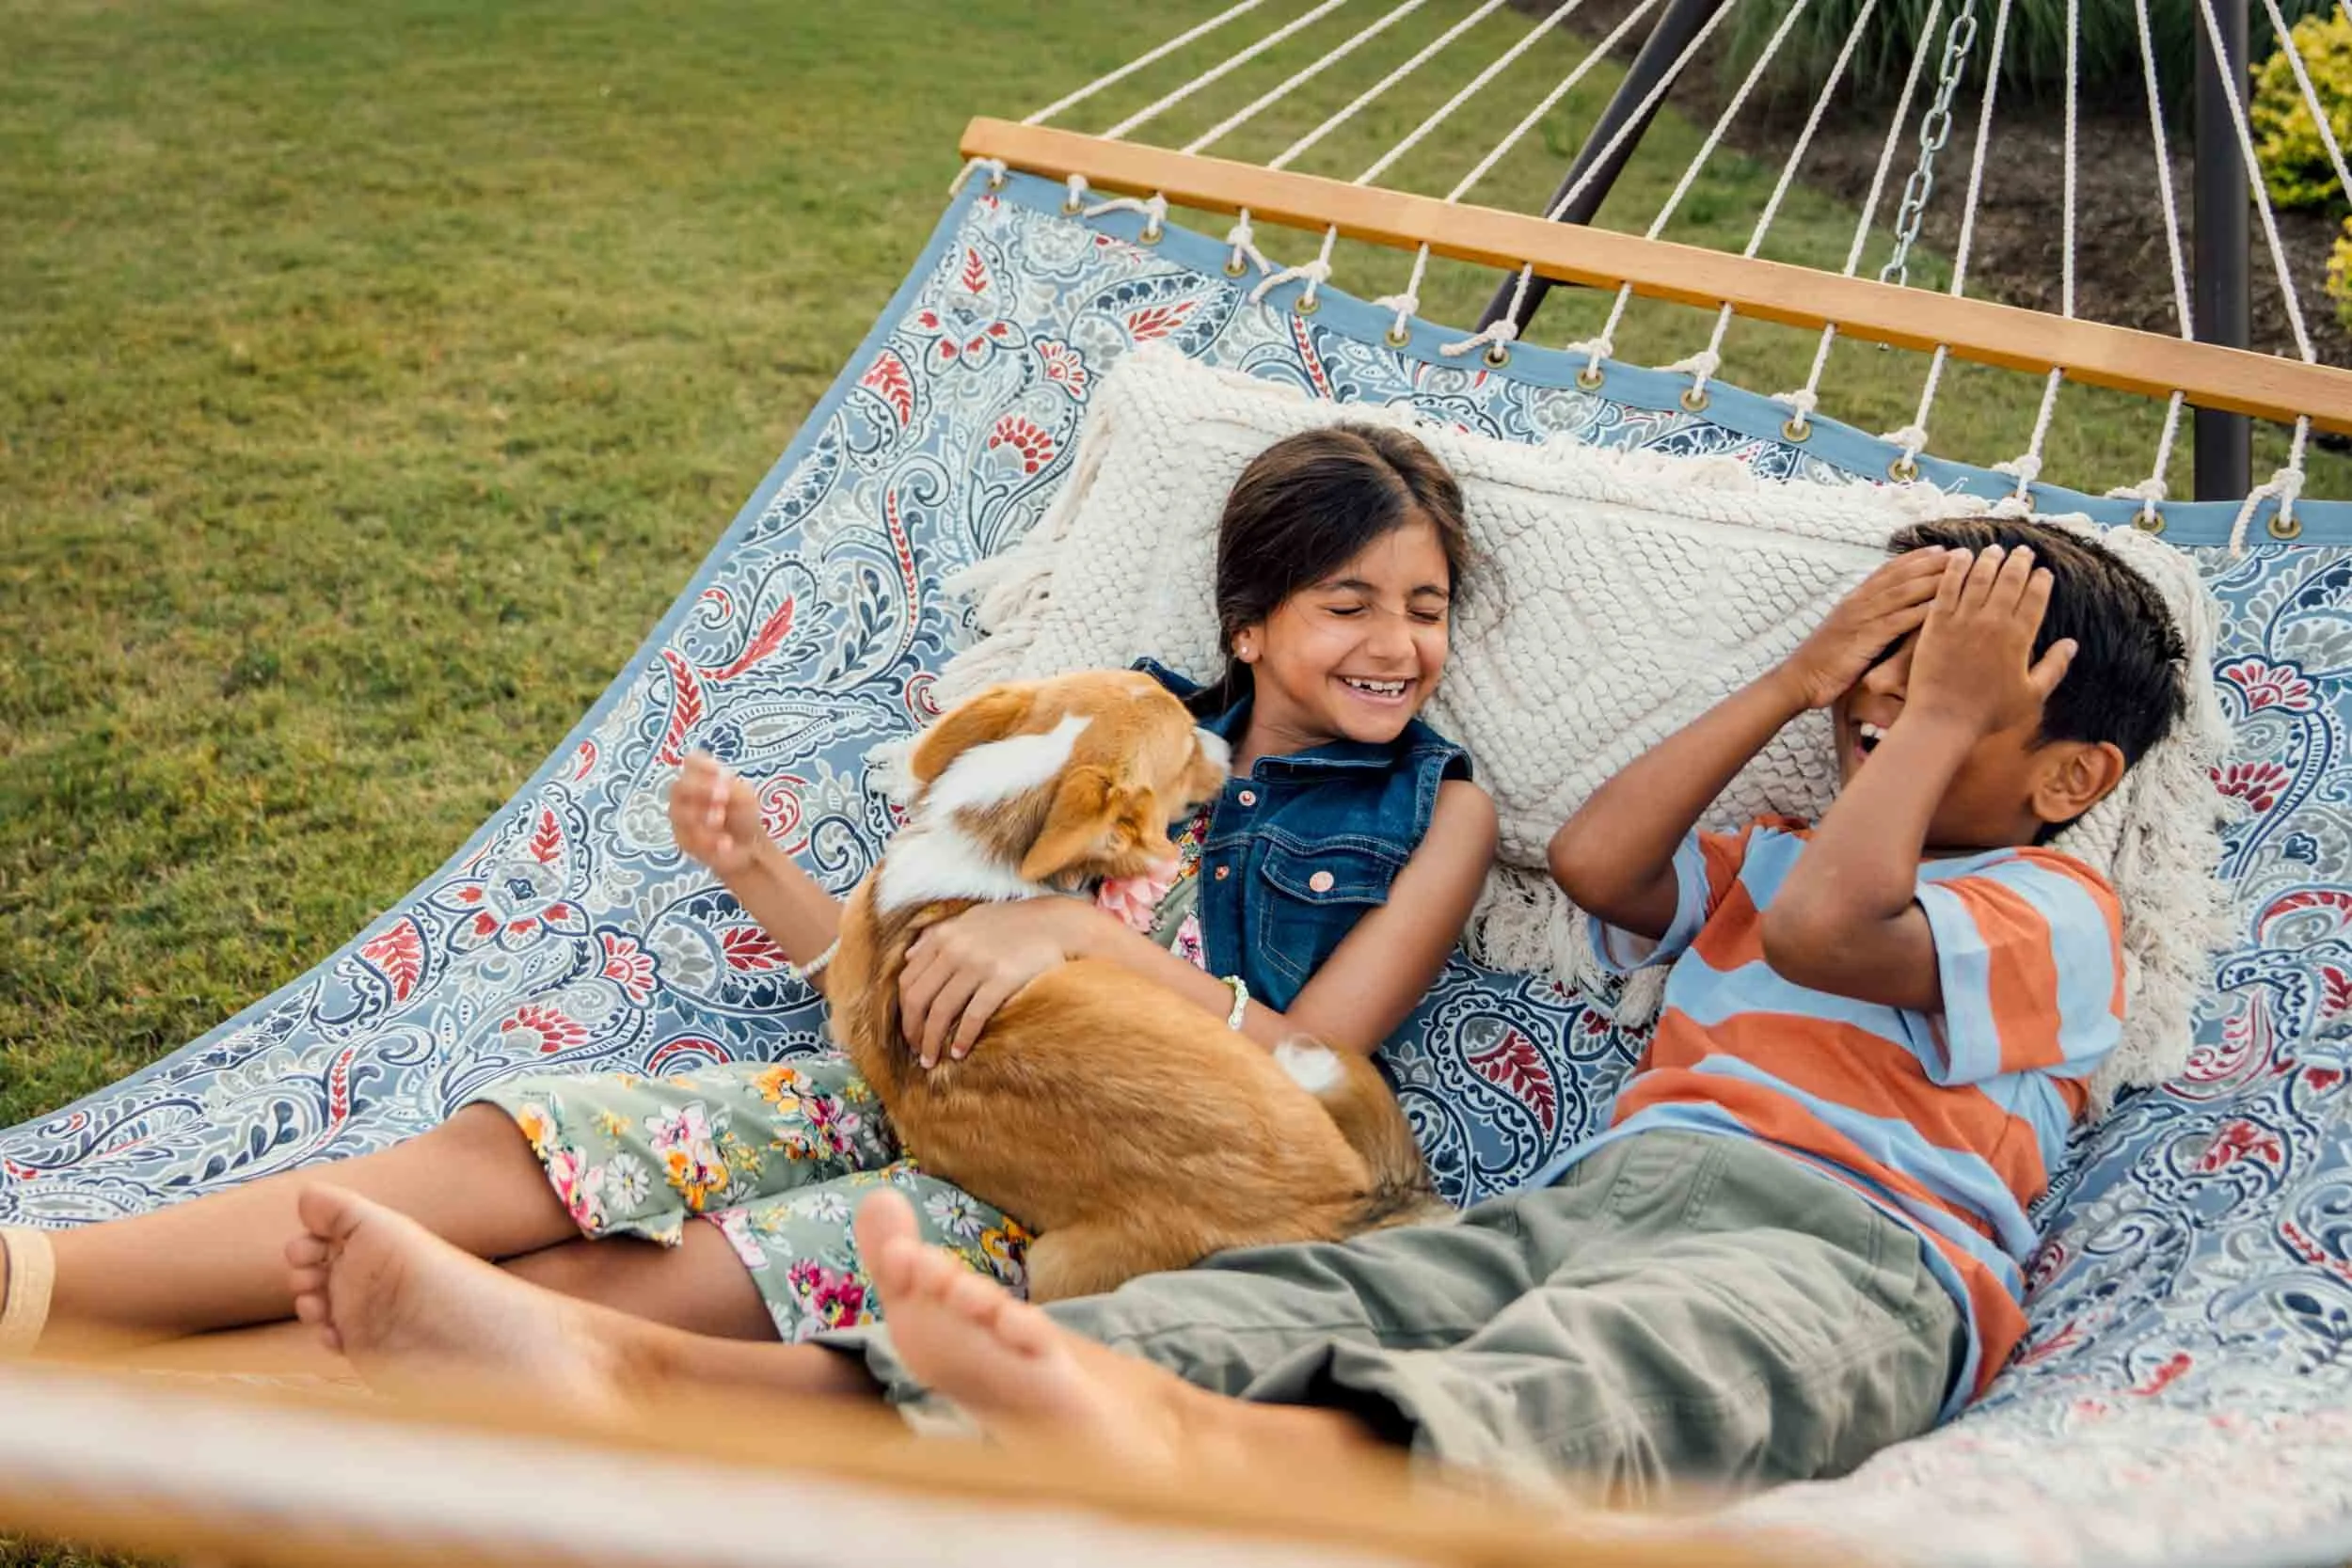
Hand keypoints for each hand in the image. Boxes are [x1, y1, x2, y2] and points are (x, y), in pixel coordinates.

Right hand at [670, 752, 767, 878]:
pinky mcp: (682, 840)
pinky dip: (709, 840)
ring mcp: (680, 818)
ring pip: (680, 814)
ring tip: (721, 823)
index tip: (721, 773)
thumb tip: (720, 784)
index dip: (702, 765)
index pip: (692, 762)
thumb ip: (731, 788)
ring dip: (703, 816)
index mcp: (701, 777)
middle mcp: (685, 795)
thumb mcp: (745, 798)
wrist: (747, 847)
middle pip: (679, 786)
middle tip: (723, 797)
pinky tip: (726, 843)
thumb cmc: (743, 815)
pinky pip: (688, 838)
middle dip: (701, 790)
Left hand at [899, 898, 1085, 1067]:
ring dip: (932, 1041)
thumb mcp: (970, 920)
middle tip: (917, 1050)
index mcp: (944, 936)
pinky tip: (959, 1052)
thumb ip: (937, 936)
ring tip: (931, 1060)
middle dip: (912, 1030)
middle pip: (919, 998)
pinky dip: (962, 1038)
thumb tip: (907, 958)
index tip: (909, 1029)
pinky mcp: (1001, 979)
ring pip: (941, 1011)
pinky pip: (973, 1016)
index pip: (908, 980)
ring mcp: (978, 964)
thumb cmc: (1012, 925)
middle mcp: (955, 949)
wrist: (1056, 924)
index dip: (903, 1011)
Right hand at [1775, 549, 1949, 709]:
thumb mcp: (1846, 632)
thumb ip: (1866, 619)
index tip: (1939, 549)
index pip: (1888, 570)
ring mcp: (1862, 618)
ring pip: (1903, 592)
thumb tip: (1887, 615)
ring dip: (1932, 580)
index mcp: (1854, 599)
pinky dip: (1921, 611)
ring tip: (1959, 573)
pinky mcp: (1866, 637)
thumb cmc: (1824, 662)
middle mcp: (1859, 602)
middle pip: (1900, 575)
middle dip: (1931, 563)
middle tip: (1961, 554)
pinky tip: (1943, 606)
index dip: (1915, 558)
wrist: (1801, 679)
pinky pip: (1899, 620)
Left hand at [1907, 544, 2077, 737]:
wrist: (1943, 720)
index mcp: (2018, 638)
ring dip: (1989, 560)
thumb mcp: (2032, 695)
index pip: (2035, 598)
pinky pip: (1947, 587)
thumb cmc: (1989, 713)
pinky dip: (1956, 568)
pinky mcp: (1936, 623)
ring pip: (1979, 578)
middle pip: (2009, 581)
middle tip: (2022, 551)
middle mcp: (1992, 622)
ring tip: (1995, 549)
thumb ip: (2054, 667)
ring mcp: (1962, 620)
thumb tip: (2071, 643)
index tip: (2043, 571)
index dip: (2040, 581)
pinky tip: (1960, 556)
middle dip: (2018, 562)